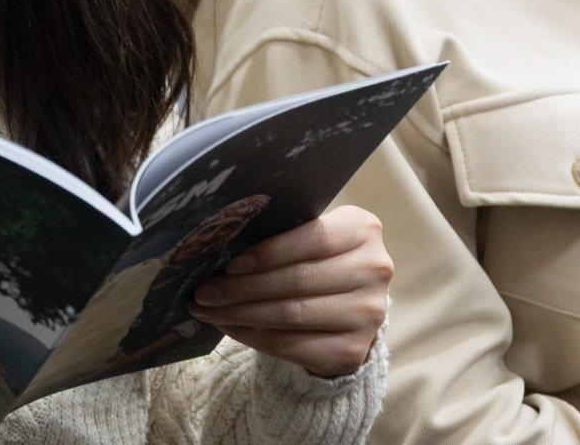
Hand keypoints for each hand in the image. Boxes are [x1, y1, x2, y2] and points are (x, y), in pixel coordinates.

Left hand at [188, 206, 390, 377]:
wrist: (348, 306)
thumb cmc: (316, 260)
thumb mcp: (309, 238)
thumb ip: (280, 236)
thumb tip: (220, 246)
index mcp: (363, 229)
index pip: (314, 238)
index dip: (269, 252)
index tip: (229, 264)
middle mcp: (374, 270)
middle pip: (298, 280)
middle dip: (243, 287)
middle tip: (204, 291)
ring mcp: (369, 314)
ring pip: (292, 314)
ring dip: (241, 313)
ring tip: (208, 310)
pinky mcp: (353, 350)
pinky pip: (292, 345)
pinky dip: (254, 337)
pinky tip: (230, 327)